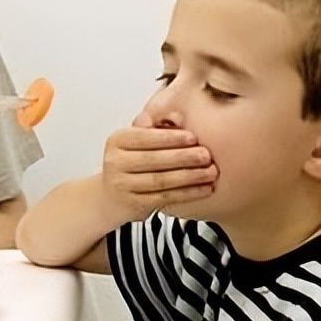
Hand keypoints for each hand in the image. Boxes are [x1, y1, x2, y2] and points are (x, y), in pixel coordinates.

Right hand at [99, 111, 216, 223]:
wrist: (111, 197)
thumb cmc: (130, 164)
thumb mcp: (134, 143)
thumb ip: (152, 130)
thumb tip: (180, 116)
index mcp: (117, 141)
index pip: (145, 137)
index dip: (170, 138)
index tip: (193, 137)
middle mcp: (115, 162)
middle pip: (154, 159)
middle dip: (184, 157)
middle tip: (206, 155)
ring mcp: (122, 185)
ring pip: (161, 180)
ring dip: (189, 176)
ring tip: (210, 172)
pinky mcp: (133, 204)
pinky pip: (165, 198)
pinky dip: (187, 193)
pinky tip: (203, 188)